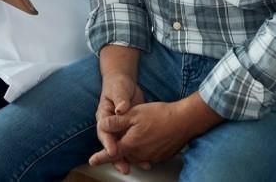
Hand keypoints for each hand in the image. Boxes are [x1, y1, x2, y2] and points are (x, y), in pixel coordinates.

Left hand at [90, 93, 222, 168]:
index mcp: (131, 144)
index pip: (111, 153)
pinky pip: (147, 156)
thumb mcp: (134, 113)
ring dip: (133, 149)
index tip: (92, 161)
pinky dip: (144, 149)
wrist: (184, 120)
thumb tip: (103, 125)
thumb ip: (116, 122)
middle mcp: (140, 154)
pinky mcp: (161, 156)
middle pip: (125, 155)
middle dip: (120, 150)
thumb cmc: (159, 115)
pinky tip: (149, 138)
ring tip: (137, 136)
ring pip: (136, 156)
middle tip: (117, 143)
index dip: (100, 157)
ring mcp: (151, 157)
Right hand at [94, 73, 145, 173]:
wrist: (124, 84)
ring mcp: (120, 130)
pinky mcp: (130, 131)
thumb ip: (120, 99)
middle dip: (117, 158)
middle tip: (124, 167)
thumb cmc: (118, 85)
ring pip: (122, 147)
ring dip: (129, 158)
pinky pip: (132, 143)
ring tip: (138, 166)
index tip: (113, 151)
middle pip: (112, 144)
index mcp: (104, 116)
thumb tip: (120, 109)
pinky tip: (146, 159)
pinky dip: (138, 152)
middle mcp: (110, 126)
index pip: (104, 131)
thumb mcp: (119, 89)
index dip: (108, 142)